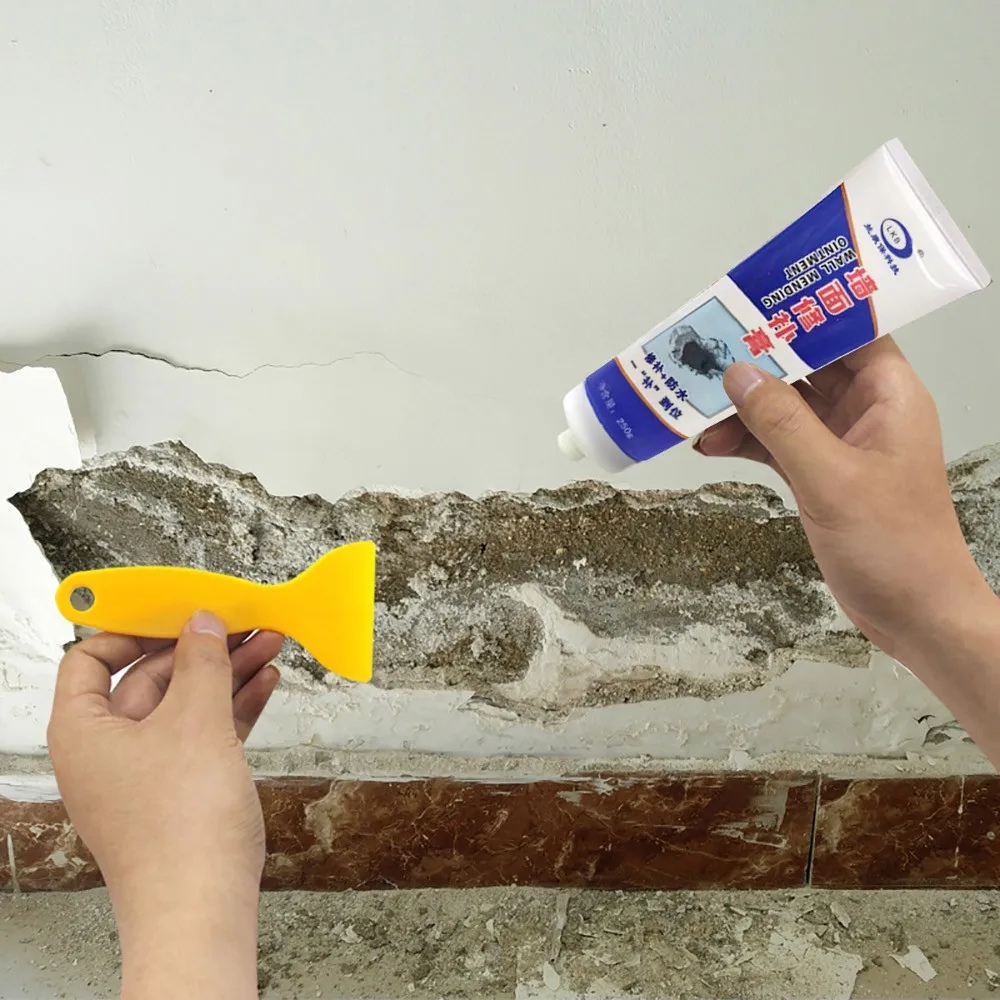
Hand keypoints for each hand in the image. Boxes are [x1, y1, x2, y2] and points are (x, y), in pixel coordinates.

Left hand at [47, 612, 283, 999]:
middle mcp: (108, 750)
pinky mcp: (181, 790)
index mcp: (84, 731)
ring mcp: (146, 772)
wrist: (202, 908)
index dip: (133, 629)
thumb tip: (203, 622)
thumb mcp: (195, 722)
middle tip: (243, 622)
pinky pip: (205, 733)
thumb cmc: (180, 827)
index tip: (176, 611)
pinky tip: (265, 683)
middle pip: (150, 677)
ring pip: (185, 704)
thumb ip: (202, 662)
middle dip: (202, 648)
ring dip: (227, 672)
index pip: (91, 659)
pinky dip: (234, 707)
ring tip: (268, 643)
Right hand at [695, 337, 992, 661]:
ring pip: (784, 406)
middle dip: (756, 360)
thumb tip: (736, 374)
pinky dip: (744, 441)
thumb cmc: (894, 545)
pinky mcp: (819, 474)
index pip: (847, 332)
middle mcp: (865, 410)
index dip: (802, 313)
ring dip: (742, 407)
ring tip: (694, 406)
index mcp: (889, 395)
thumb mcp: (831, 478)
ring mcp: (840, 443)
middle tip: (704, 352)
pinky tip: (710, 444)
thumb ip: (781, 422)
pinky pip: (776, 443)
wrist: (913, 614)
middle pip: (806, 365)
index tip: (751, 304)